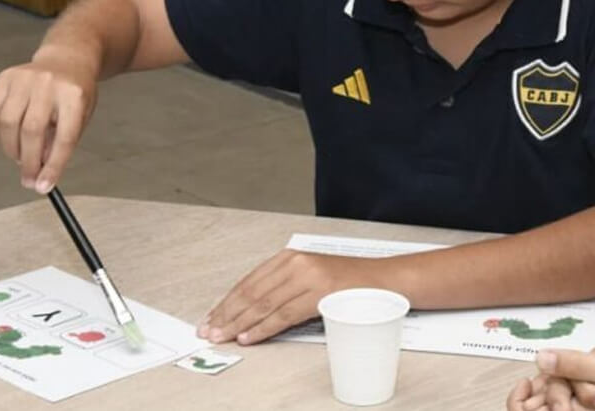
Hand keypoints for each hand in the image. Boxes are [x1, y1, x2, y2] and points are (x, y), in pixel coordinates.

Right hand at [0, 52, 97, 192]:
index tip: (43, 187)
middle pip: (32, 131)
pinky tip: (7, 138)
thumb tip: (39, 168)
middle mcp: (48, 84)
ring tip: (20, 157)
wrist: (67, 59)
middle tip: (28, 179)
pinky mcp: (5, 77)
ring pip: (8, 123)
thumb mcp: (81, 116)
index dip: (53, 165)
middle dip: (28, 162)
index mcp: (74, 95)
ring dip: (11, 149)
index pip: (64, 137)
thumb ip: (62, 140)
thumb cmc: (75, 93)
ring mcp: (24, 78)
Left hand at [198, 250, 379, 344]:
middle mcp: (297, 263)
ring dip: (239, 324)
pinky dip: (263, 328)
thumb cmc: (349, 283)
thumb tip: (251, 311)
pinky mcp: (320, 294)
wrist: (384, 280)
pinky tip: (249, 337)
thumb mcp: (312, 276)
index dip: (227, 302)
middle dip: (227, 314)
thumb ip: (284, 287)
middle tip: (210, 331)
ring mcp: (308, 277)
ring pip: (264, 305)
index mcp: (291, 257)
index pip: (249, 281)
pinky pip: (283, 315)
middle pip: (252, 293)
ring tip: (223, 337)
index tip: (211, 317)